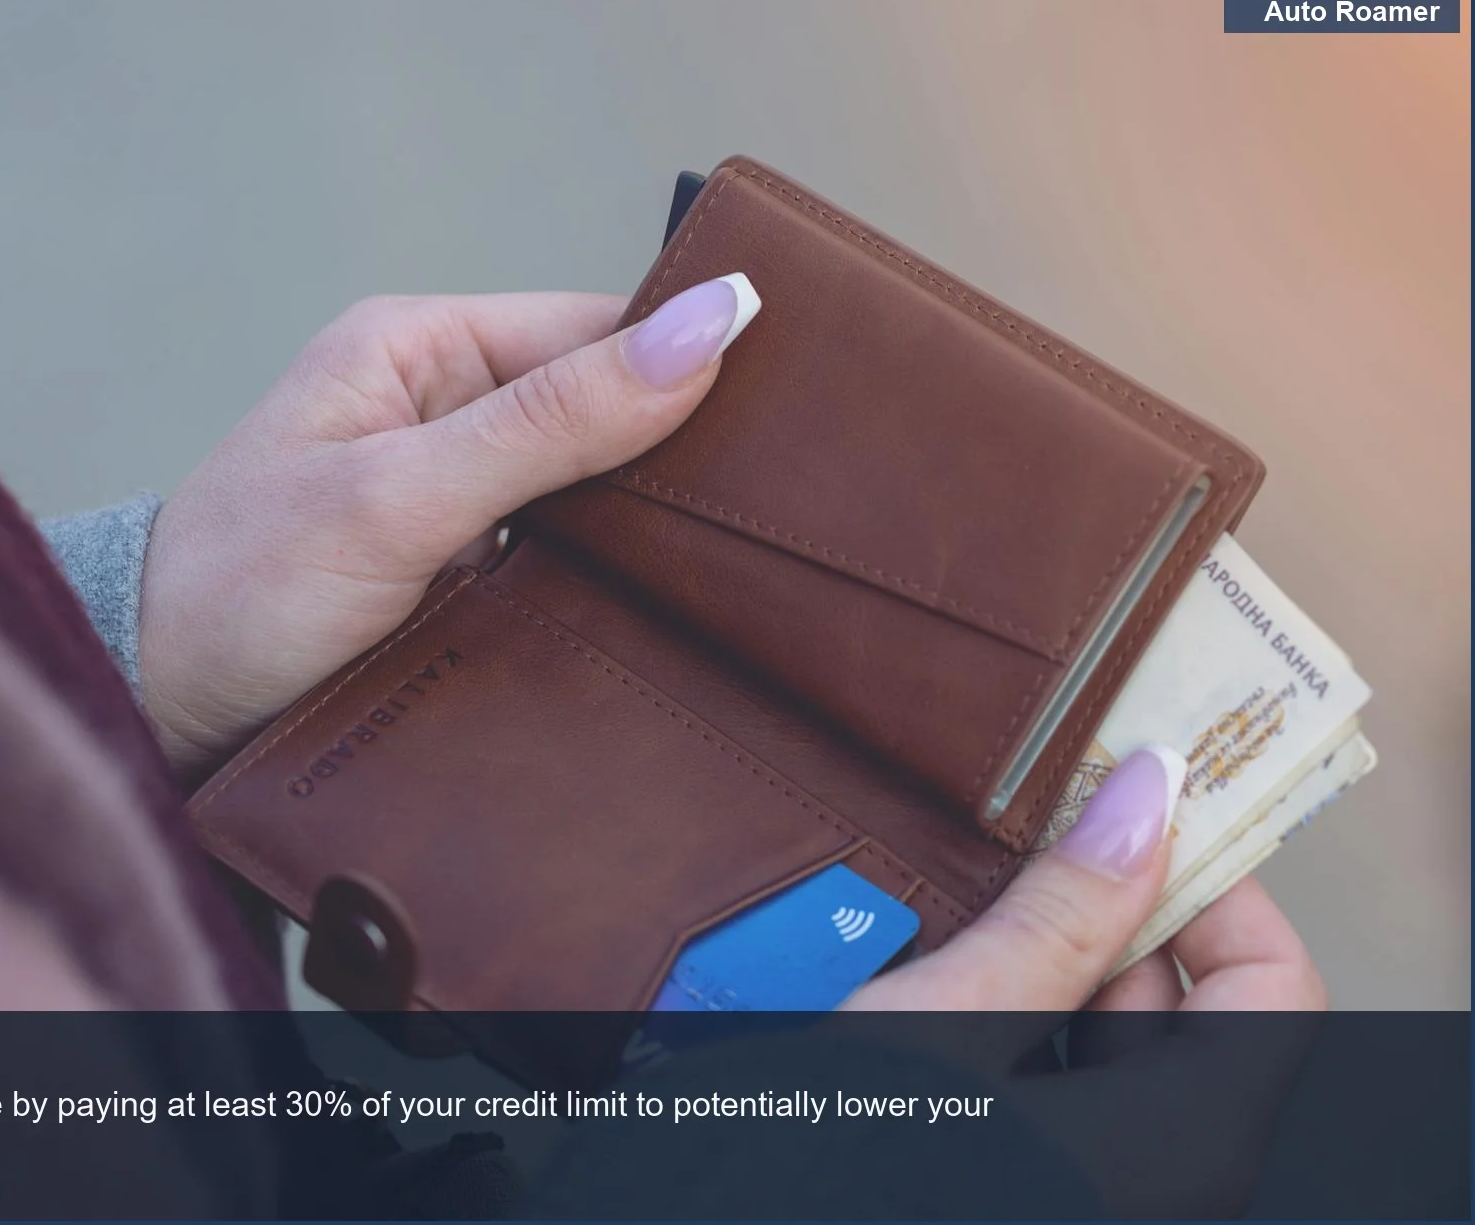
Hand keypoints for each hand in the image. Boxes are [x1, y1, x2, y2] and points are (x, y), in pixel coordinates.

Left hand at [138, 274, 761, 782]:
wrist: (157, 724)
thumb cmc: (237, 591)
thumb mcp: (397, 496)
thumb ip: (548, 422)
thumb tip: (705, 329)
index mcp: (421, 349)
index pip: (595, 330)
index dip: (688, 363)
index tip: (785, 415)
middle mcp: (444, 411)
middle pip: (606, 411)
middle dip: (676, 459)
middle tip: (772, 515)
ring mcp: (459, 501)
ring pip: (596, 497)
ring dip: (647, 535)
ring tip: (736, 572)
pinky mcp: (465, 578)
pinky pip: (567, 565)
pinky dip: (611, 590)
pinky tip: (663, 617)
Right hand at [847, 744, 1327, 1215]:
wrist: (717, 1213)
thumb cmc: (829, 1180)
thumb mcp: (940, 1024)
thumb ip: (1057, 913)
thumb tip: (1143, 804)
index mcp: (1178, 1147)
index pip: (1273, 983)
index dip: (1214, 889)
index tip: (1135, 818)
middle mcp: (1152, 1176)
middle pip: (1180, 1007)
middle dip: (1101, 915)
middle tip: (1017, 849)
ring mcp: (1082, 1178)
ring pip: (1101, 1036)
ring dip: (1034, 958)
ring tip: (945, 920)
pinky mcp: (1021, 1172)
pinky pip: (1044, 1074)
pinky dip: (999, 1011)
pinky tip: (922, 979)